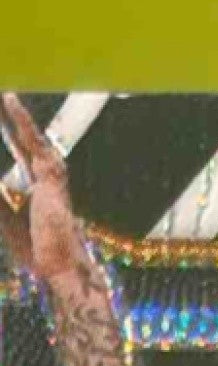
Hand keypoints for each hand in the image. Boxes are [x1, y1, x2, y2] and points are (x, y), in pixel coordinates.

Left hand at [0, 92, 86, 279]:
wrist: (59, 266)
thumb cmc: (37, 250)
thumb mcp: (4, 220)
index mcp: (37, 193)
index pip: (18, 158)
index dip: (6, 140)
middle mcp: (46, 181)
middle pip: (23, 144)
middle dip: (9, 123)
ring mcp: (51, 178)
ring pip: (27, 140)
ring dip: (13, 116)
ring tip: (2, 94)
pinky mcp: (52, 177)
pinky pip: (35, 144)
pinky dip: (23, 122)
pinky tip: (10, 102)